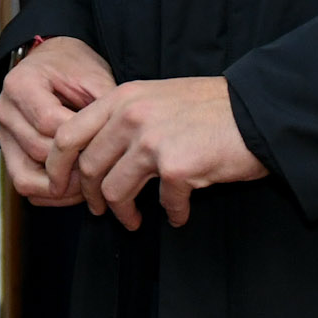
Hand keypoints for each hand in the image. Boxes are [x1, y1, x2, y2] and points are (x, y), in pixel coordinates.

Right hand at [0, 37, 114, 203]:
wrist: (52, 63)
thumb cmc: (74, 68)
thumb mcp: (94, 77)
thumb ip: (102, 107)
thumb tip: (115, 143)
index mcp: (21, 84)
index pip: (49, 123)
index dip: (81, 139)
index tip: (108, 145)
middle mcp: (4, 110)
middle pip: (39, 150)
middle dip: (74, 165)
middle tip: (107, 171)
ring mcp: (3, 133)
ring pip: (27, 176)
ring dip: (62, 186)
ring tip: (92, 185)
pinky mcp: (8, 152)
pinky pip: (24, 183)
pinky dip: (50, 192)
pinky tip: (75, 188)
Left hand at [47, 76, 266, 228]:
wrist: (260, 110)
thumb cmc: (213, 107)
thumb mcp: (158, 96)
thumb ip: (125, 117)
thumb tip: (97, 151)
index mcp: (122, 98)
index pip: (67, 134)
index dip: (57, 165)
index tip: (62, 185)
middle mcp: (131, 116)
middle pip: (89, 168)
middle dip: (91, 197)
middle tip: (101, 210)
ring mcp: (153, 141)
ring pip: (115, 190)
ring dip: (123, 213)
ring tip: (133, 221)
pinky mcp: (178, 167)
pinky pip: (164, 203)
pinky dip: (172, 214)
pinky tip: (180, 214)